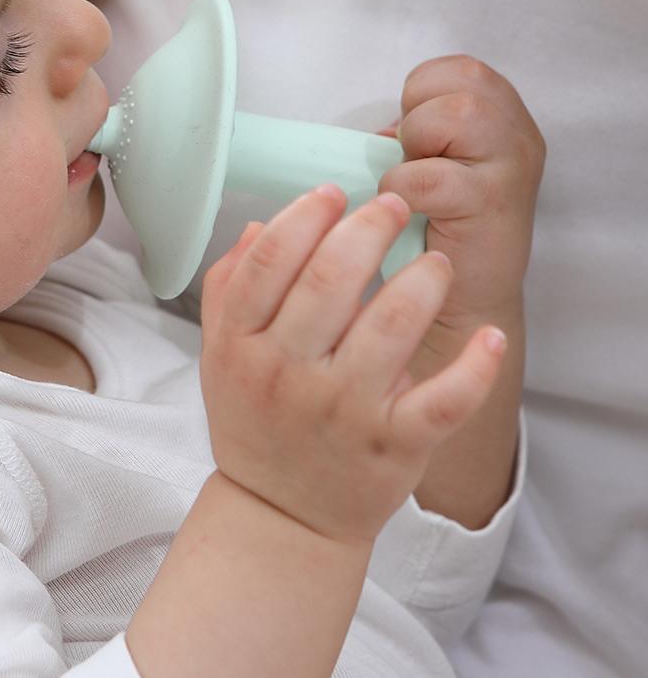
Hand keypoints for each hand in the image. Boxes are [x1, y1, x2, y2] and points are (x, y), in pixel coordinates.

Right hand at [199, 186, 505, 544]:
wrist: (281, 513)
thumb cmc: (254, 421)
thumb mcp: (219, 354)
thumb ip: (229, 286)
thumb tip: (261, 225)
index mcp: (241, 346)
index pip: (270, 262)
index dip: (303, 216)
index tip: (333, 192)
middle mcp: (287, 374)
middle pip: (329, 279)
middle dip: (369, 227)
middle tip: (395, 206)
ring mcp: (342, 411)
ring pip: (392, 325)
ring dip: (423, 280)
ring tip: (435, 264)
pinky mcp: (393, 446)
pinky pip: (444, 400)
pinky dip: (474, 367)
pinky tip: (488, 337)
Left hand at [379, 55, 544, 333]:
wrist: (466, 299)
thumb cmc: (439, 226)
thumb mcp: (430, 163)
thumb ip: (414, 133)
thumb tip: (384, 130)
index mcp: (504, 116)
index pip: (459, 68)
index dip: (422, 94)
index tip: (415, 137)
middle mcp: (519, 134)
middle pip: (464, 79)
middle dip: (420, 114)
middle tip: (416, 158)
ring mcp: (512, 166)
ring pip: (457, 114)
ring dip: (416, 145)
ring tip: (418, 180)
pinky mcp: (493, 203)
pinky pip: (431, 176)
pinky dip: (403, 188)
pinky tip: (409, 210)